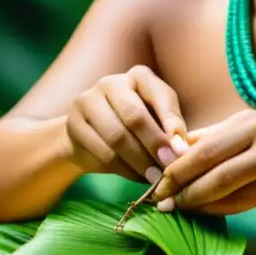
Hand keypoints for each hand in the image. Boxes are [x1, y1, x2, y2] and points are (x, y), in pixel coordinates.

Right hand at [65, 65, 188, 182]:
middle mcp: (111, 82)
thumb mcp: (155, 123)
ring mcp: (88, 99)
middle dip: (154, 145)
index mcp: (139, 76)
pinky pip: (101, 151)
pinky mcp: (73, 122)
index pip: (160, 95)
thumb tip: (182, 150)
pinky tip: (136, 177)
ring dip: (139, 162)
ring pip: (117, 136)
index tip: (183, 151)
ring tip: (154, 178)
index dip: (172, 124)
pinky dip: (122, 169)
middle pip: (135, 116)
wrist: (88, 139)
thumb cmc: (133, 129)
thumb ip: (169, 131)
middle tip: (168, 168)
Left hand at [151, 110, 255, 213]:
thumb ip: (209, 138)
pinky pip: (244, 202)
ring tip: (178, 208)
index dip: (177, 166)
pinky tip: (205, 211)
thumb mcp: (246, 129)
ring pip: (226, 186)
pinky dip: (220, 208)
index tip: (157, 181)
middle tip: (161, 200)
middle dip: (181, 185)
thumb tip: (170, 150)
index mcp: (247, 121)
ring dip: (198, 201)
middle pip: (212, 165)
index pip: (203, 146)